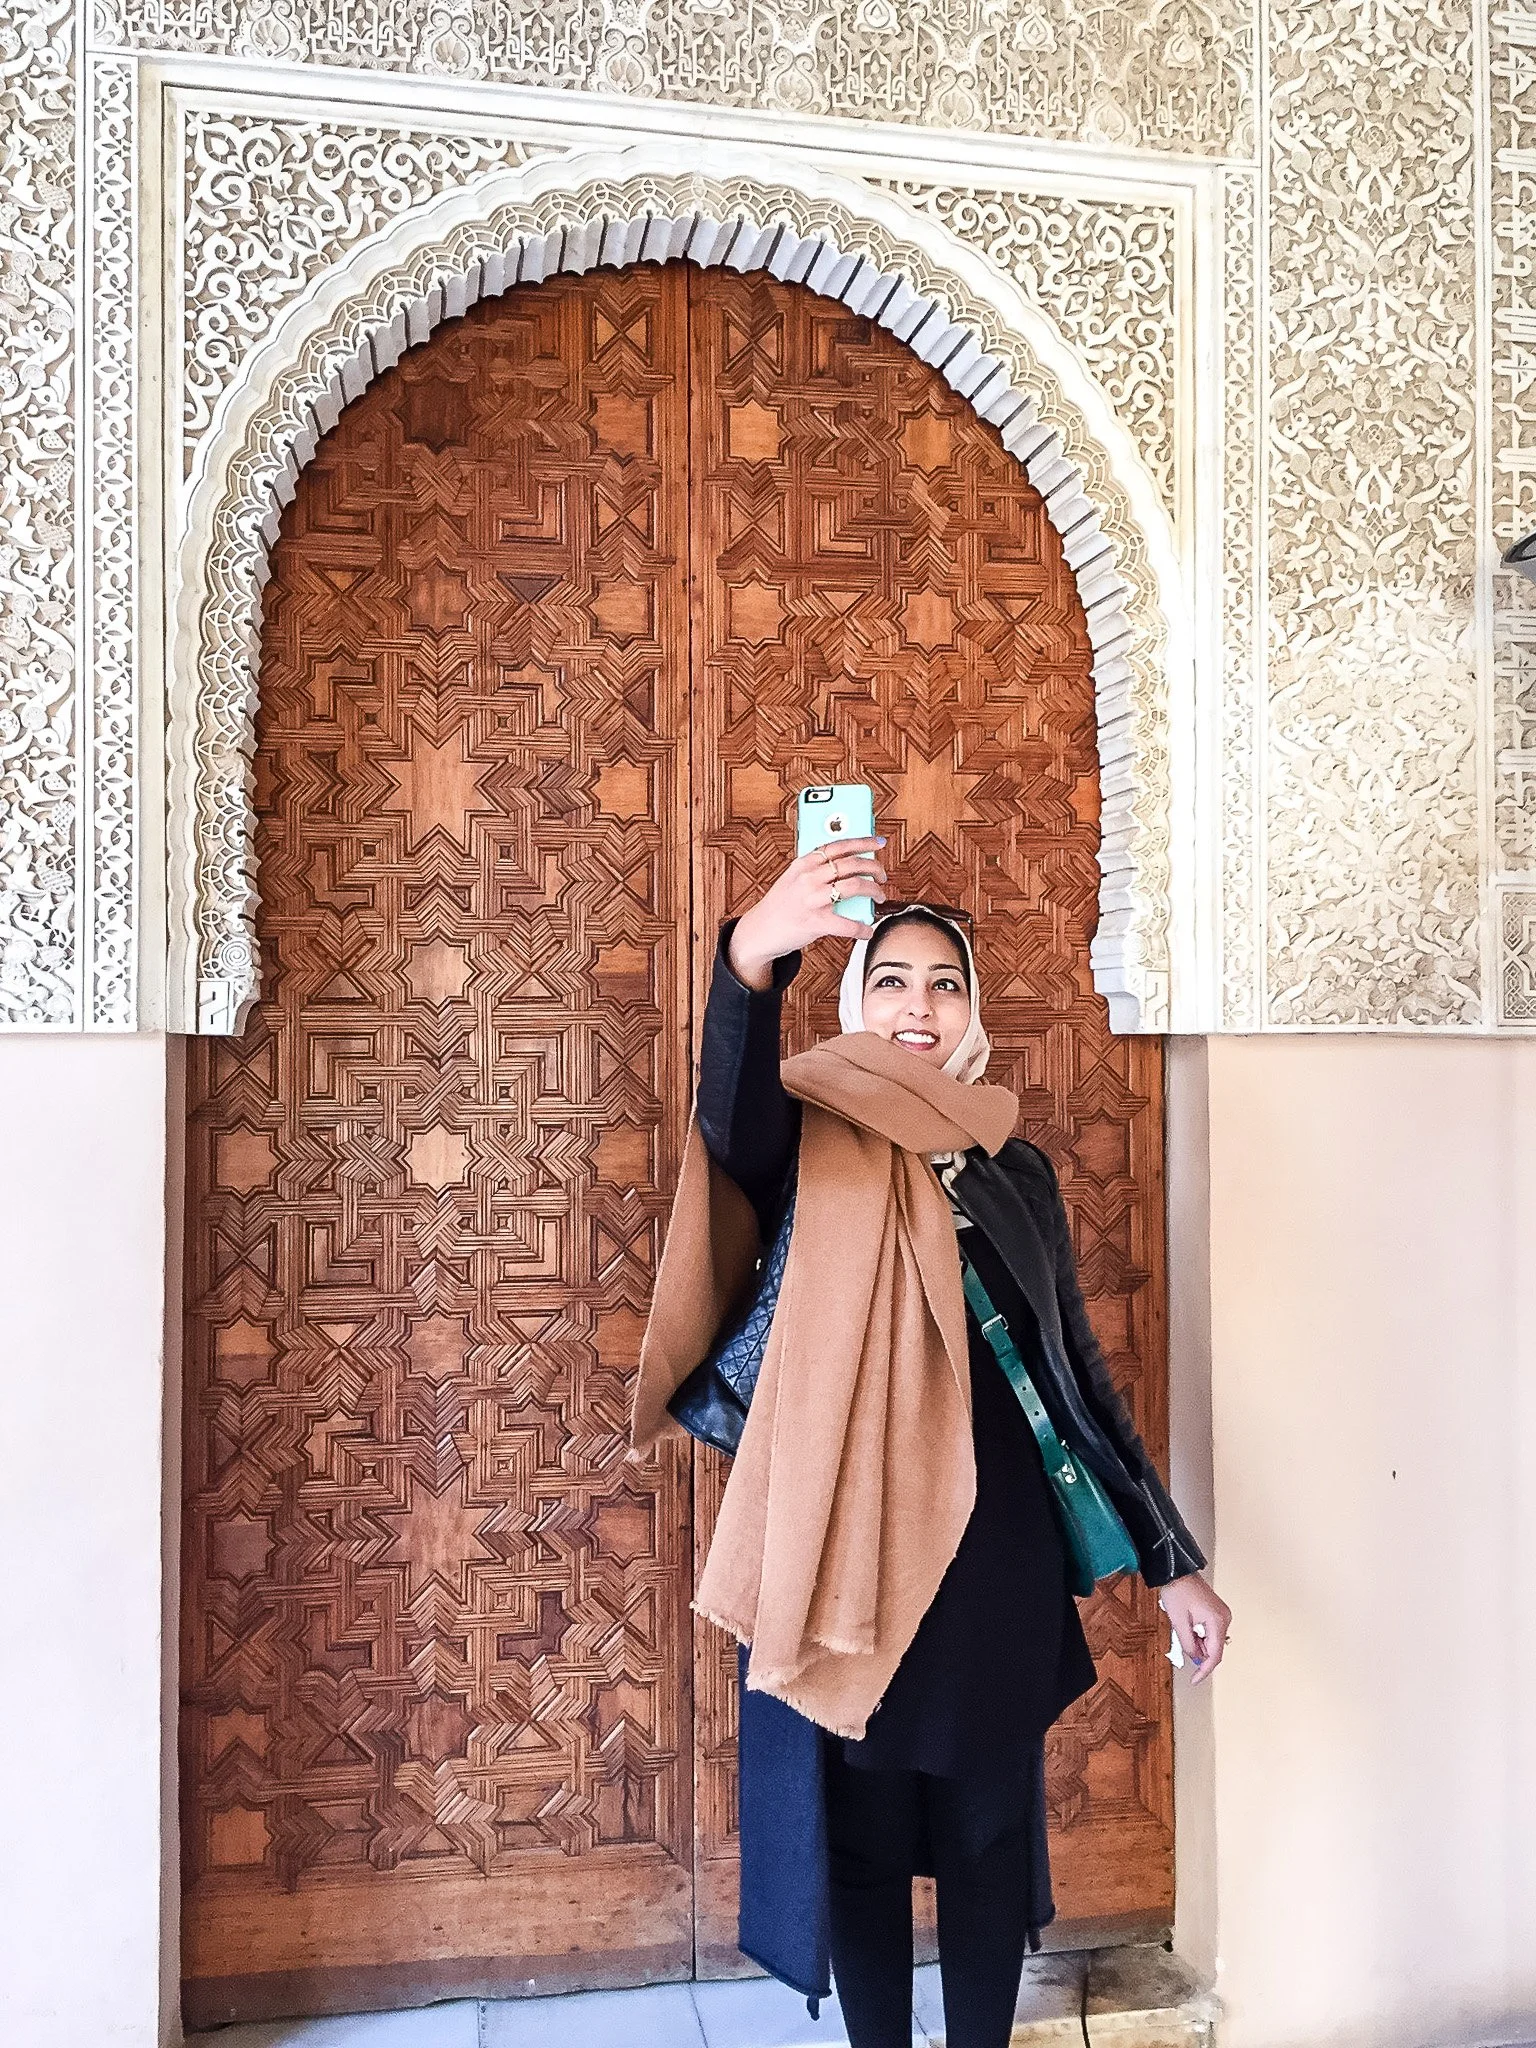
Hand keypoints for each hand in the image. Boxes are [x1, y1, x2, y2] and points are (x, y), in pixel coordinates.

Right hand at [728, 837, 888, 990]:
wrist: (760, 930)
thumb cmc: (780, 905)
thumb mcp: (793, 879)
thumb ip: (816, 871)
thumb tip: (849, 867)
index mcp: (803, 864)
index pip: (838, 845)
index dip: (863, 842)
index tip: (878, 843)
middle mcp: (808, 878)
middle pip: (851, 864)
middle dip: (874, 868)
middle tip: (882, 875)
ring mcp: (812, 899)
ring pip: (854, 886)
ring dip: (873, 890)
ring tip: (879, 896)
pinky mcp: (815, 922)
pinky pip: (847, 924)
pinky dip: (862, 928)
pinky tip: (867, 929)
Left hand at [1158, 1574, 1230, 1684]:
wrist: (1176, 1572)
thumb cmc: (1177, 1591)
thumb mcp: (1179, 1622)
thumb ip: (1188, 1644)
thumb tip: (1195, 1658)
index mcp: (1217, 1621)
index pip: (1214, 1655)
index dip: (1204, 1670)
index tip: (1196, 1680)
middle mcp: (1224, 1618)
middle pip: (1214, 1648)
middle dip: (1198, 1651)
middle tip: (1182, 1641)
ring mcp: (1222, 1615)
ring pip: (1212, 1640)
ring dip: (1197, 1642)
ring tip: (1183, 1627)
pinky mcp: (1217, 1612)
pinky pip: (1210, 1631)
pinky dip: (1199, 1635)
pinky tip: (1188, 1625)